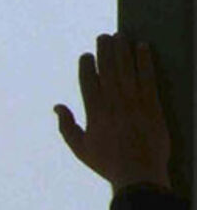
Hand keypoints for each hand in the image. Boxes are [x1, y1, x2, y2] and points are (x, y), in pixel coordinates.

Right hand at [54, 33, 170, 192]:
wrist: (139, 174)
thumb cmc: (106, 163)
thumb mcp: (80, 148)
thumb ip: (67, 126)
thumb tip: (57, 106)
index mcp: (95, 113)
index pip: (88, 81)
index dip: (87, 65)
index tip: (87, 54)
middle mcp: (114, 104)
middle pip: (108, 70)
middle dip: (105, 50)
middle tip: (103, 36)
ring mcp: (134, 103)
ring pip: (127, 69)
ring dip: (123, 50)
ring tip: (120, 35)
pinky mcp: (153, 105)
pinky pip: (148, 77)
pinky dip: (145, 61)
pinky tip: (142, 48)